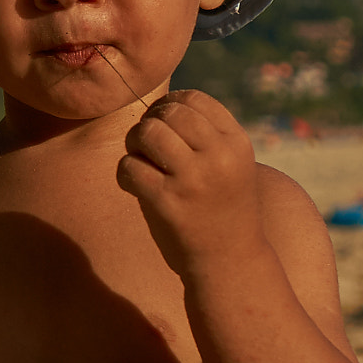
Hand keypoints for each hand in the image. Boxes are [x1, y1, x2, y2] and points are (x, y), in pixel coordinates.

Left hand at [117, 90, 261, 279]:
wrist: (230, 263)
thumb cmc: (223, 209)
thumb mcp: (232, 165)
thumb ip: (206, 134)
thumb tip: (160, 103)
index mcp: (236, 143)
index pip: (194, 99)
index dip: (170, 105)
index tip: (164, 123)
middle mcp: (219, 157)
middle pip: (169, 112)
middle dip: (150, 122)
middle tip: (147, 144)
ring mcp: (193, 180)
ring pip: (147, 133)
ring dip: (134, 143)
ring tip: (140, 160)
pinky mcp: (168, 203)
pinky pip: (130, 167)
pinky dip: (125, 173)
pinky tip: (133, 184)